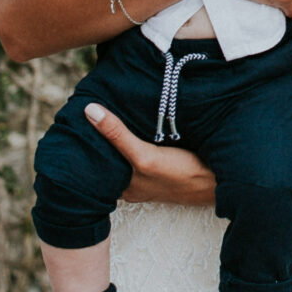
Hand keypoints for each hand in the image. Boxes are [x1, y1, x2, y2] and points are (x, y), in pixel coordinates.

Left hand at [82, 104, 218, 205]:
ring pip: (124, 151)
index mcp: (122, 185)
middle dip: (98, 136)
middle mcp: (132, 181)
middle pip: (108, 156)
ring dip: (118, 134)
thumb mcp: (146, 157)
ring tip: (103, 106)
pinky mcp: (163, 163)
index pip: (94, 163)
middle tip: (84, 106)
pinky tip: (134, 118)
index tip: (70, 118)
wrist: (221, 183)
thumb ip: (118, 136)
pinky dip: (134, 134)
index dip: (83, 142)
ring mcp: (148, 173)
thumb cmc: (182, 174)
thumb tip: (89, 110)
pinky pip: (140, 146)